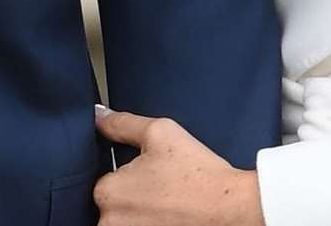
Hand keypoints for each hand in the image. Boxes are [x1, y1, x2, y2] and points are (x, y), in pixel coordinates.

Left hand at [94, 108, 264, 225]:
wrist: (231, 209)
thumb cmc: (197, 173)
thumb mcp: (159, 132)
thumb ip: (122, 124)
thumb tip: (98, 115)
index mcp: (107, 193)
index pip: (104, 180)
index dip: (127, 175)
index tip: (149, 175)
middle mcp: (111, 223)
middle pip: (113, 206)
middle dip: (132, 197)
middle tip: (162, 190)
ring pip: (126, 222)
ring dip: (141, 213)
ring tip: (168, 205)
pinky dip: (152, 223)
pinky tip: (171, 217)